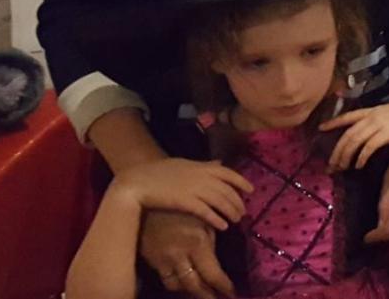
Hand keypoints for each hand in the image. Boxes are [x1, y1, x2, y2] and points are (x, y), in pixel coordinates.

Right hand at [115, 157, 251, 230]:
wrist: (137, 181)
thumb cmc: (157, 172)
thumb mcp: (183, 164)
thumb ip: (203, 165)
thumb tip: (219, 163)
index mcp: (201, 166)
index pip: (228, 173)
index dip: (242, 182)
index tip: (251, 190)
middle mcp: (202, 177)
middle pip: (227, 190)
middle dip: (238, 202)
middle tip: (243, 212)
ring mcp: (194, 189)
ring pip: (220, 201)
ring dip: (231, 212)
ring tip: (236, 221)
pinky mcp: (186, 202)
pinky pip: (207, 212)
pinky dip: (217, 219)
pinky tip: (222, 227)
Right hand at [140, 209, 234, 298]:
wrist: (149, 202)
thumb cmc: (183, 207)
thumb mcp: (202, 221)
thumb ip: (209, 243)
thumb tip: (216, 263)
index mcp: (197, 244)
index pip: (213, 275)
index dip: (224, 287)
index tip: (232, 293)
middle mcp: (180, 256)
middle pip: (195, 286)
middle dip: (208, 296)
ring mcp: (164, 261)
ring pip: (178, 287)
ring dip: (192, 292)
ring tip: (203, 294)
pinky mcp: (153, 262)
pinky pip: (166, 280)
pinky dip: (177, 285)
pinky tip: (185, 285)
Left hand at [322, 99, 388, 171]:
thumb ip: (384, 124)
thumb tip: (377, 135)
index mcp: (375, 110)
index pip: (349, 115)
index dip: (334, 121)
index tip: (321, 128)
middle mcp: (374, 115)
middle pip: (348, 133)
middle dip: (337, 149)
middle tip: (331, 164)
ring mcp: (380, 123)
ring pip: (354, 140)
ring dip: (346, 155)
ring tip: (341, 167)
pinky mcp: (387, 132)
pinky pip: (368, 146)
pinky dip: (361, 157)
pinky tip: (359, 165)